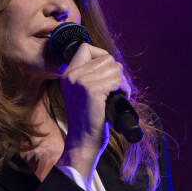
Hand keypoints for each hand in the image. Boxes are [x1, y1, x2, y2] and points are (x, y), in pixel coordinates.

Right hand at [57, 44, 129, 181]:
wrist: (82, 142)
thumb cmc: (86, 121)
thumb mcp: (79, 94)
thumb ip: (87, 77)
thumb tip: (111, 64)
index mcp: (67, 75)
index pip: (86, 48)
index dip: (101, 55)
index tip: (107, 72)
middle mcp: (72, 75)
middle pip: (105, 57)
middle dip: (116, 71)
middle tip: (117, 87)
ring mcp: (81, 82)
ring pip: (114, 68)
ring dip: (122, 80)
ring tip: (119, 93)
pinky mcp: (93, 91)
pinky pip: (117, 80)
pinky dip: (124, 88)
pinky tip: (122, 97)